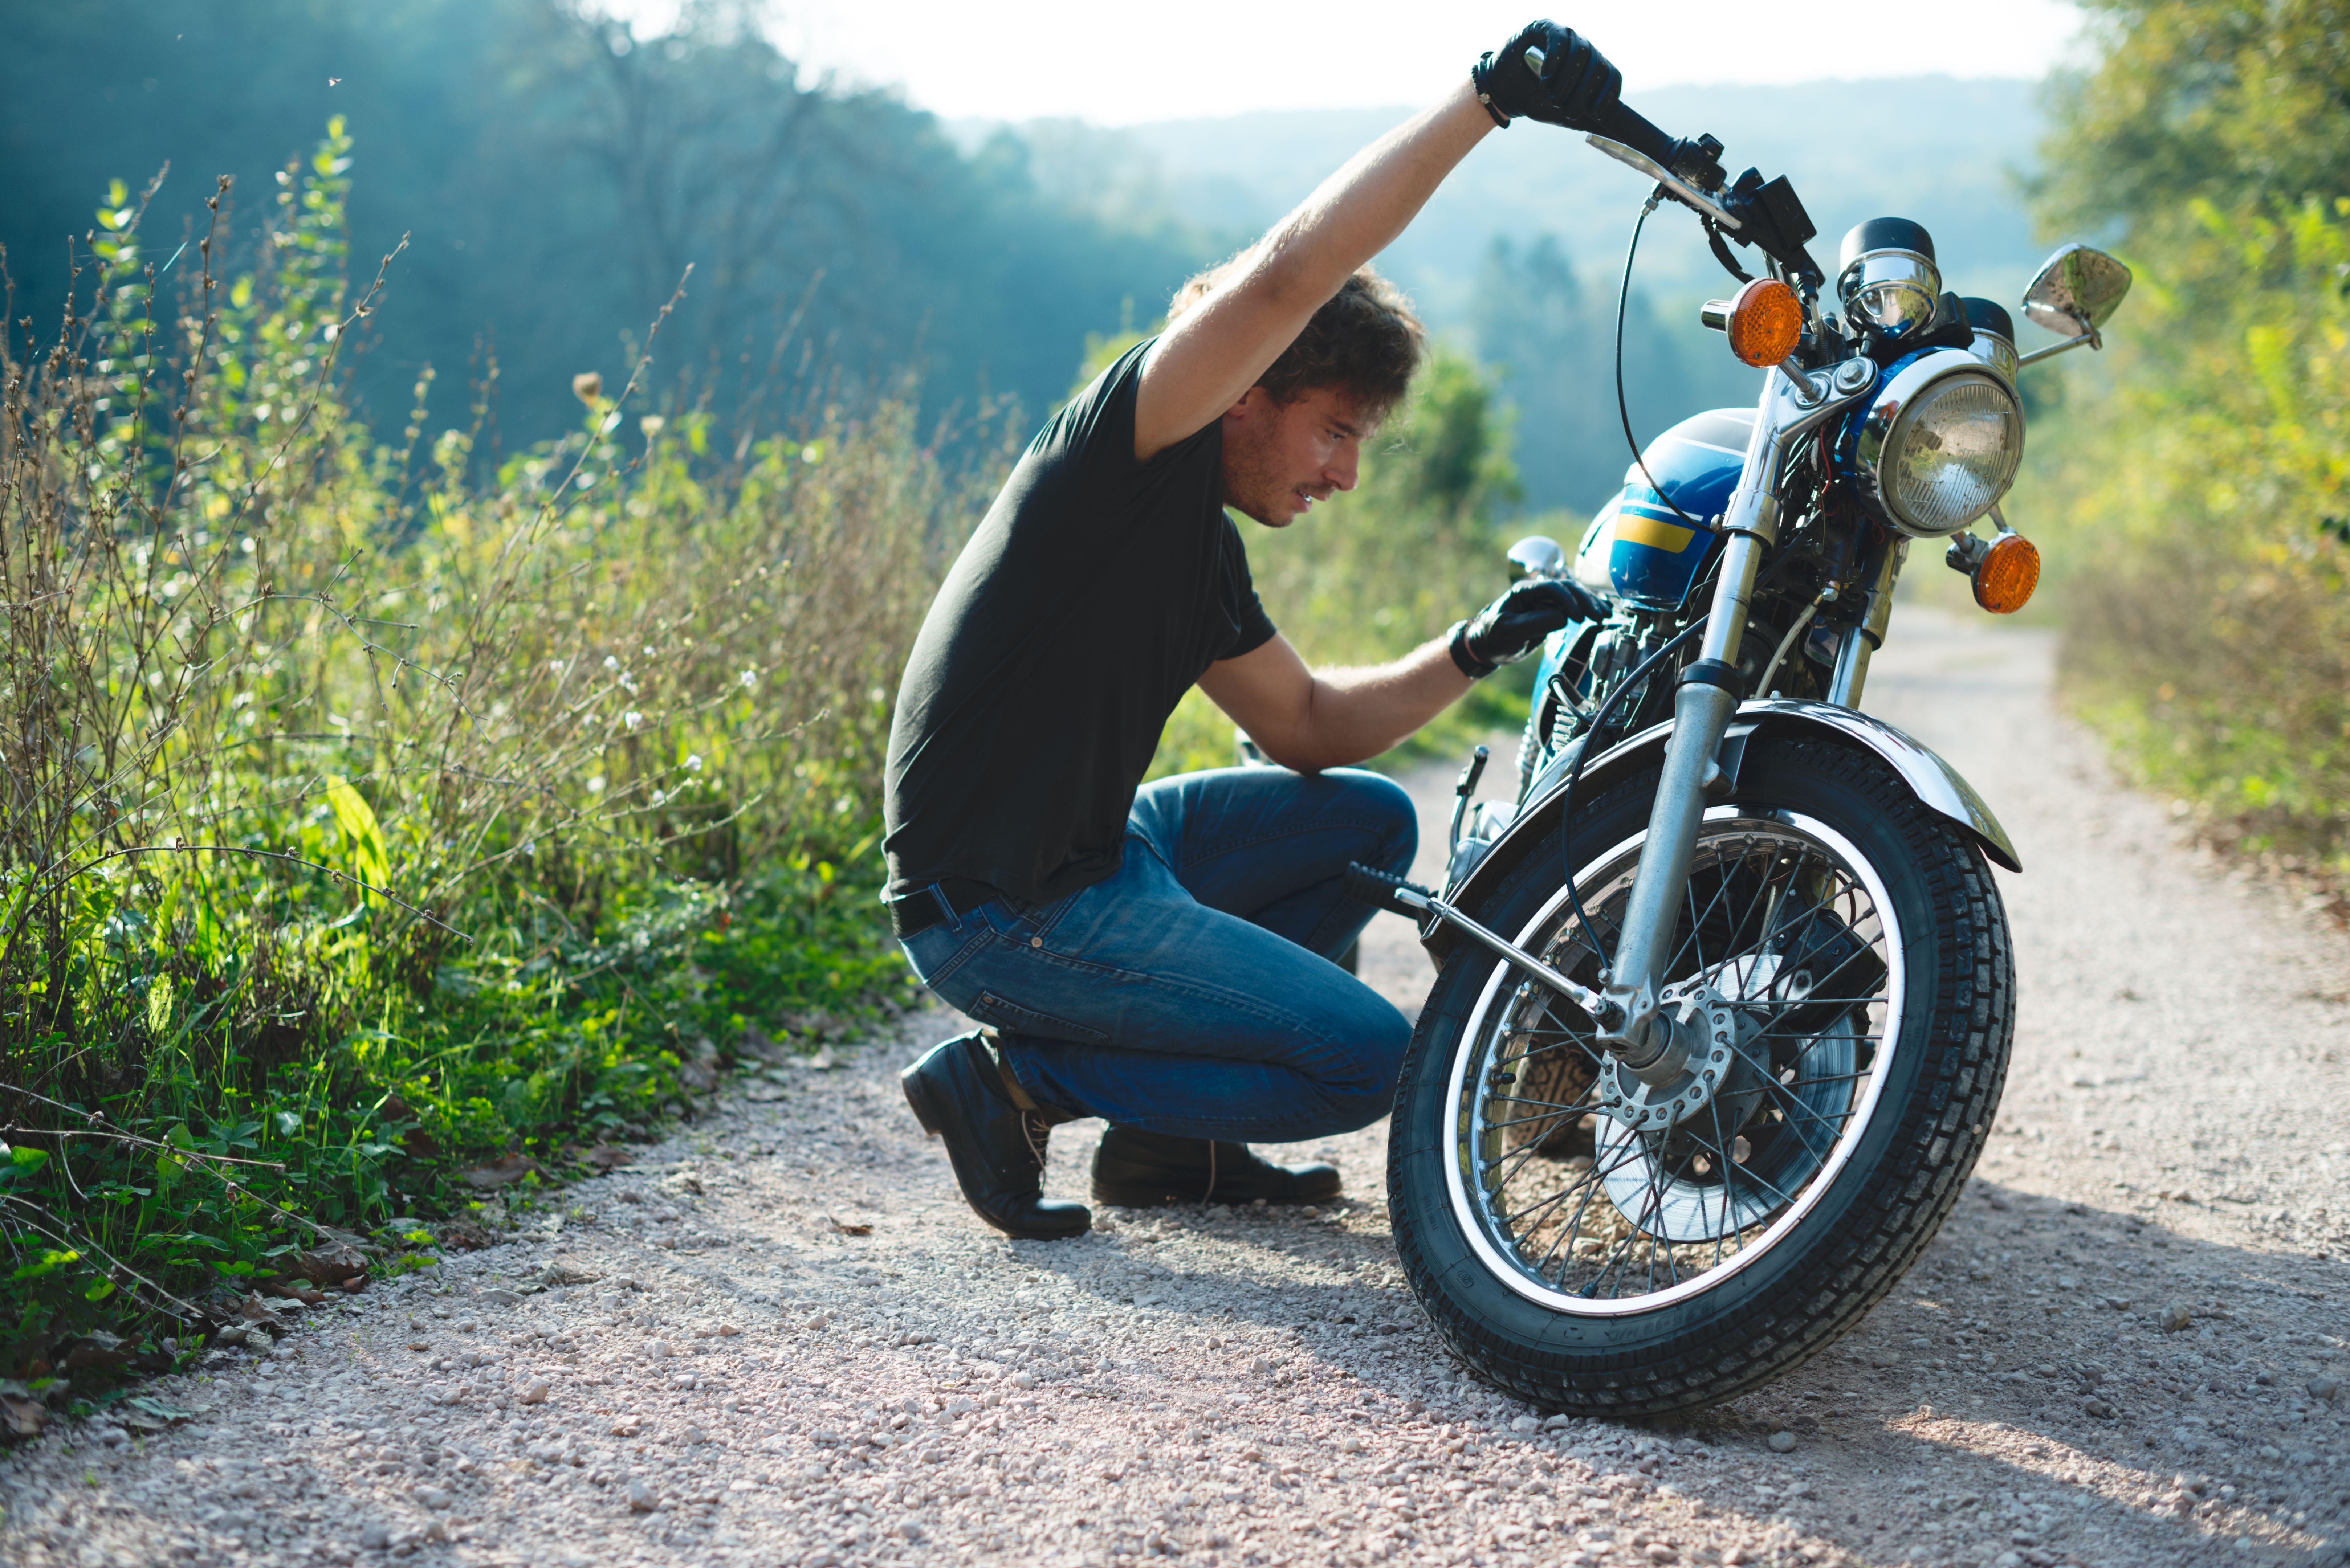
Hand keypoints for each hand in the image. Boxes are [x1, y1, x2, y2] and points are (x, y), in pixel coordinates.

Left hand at [1449, 577, 1605, 678]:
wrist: (1486, 646)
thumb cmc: (1492, 638)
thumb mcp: (1510, 632)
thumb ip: (1535, 623)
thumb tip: (1563, 618)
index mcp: (1523, 590)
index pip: (1552, 588)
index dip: (1568, 600)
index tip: (1577, 617)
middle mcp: (1536, 592)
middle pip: (1567, 589)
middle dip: (1584, 601)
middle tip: (1598, 617)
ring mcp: (1544, 601)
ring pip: (1573, 595)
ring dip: (1589, 604)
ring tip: (1604, 615)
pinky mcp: (1550, 611)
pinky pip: (1572, 606)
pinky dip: (1586, 609)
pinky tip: (1600, 613)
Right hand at [1472, 21, 1621, 131]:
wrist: (1502, 93)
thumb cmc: (1536, 102)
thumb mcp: (1565, 115)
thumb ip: (1588, 121)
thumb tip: (1614, 135)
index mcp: (1592, 66)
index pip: (1611, 75)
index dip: (1607, 94)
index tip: (1595, 113)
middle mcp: (1583, 47)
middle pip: (1596, 64)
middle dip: (1583, 93)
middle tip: (1566, 110)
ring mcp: (1566, 35)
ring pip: (1580, 52)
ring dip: (1567, 80)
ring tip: (1551, 96)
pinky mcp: (1545, 27)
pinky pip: (1559, 40)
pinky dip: (1554, 61)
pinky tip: (1545, 79)